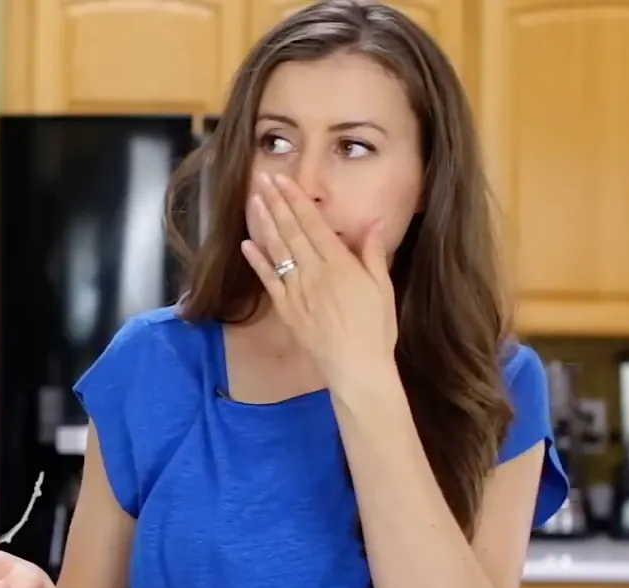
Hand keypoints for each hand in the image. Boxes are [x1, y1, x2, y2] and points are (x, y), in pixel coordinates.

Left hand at [240, 172, 396, 391]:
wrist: (356, 367)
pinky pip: (268, 280)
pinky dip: (257, 261)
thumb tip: (374, 222)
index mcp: (339, 263)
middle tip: (261, 180)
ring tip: (254, 201)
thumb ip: (373, 253)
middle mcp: (314, 272)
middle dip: (275, 203)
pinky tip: (246, 244)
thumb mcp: (382, 288)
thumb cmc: (375, 329)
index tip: (283, 179)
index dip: (295, 199)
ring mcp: (296, 291)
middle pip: (290, 231)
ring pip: (276, 250)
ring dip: (263, 224)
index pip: (312, 223)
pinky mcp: (287, 310)